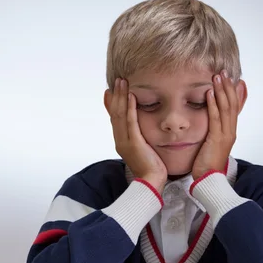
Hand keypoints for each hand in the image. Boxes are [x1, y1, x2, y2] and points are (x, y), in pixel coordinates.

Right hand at [109, 78, 167, 192]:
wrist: (151, 182)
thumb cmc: (151, 169)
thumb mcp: (143, 150)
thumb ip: (140, 140)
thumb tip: (141, 133)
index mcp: (121, 142)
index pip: (114, 119)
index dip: (112, 104)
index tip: (111, 91)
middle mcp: (119, 140)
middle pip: (114, 113)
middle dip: (116, 96)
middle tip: (118, 80)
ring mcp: (125, 141)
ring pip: (119, 114)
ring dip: (121, 96)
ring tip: (123, 82)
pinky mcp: (133, 142)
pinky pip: (130, 121)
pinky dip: (129, 107)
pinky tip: (131, 96)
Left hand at [191, 70, 239, 180]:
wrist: (209, 180)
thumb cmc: (207, 164)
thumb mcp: (212, 144)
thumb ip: (213, 132)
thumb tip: (211, 123)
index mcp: (230, 132)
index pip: (235, 108)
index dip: (234, 92)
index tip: (232, 79)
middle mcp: (231, 131)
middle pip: (232, 104)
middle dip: (228, 87)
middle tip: (223, 72)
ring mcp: (226, 135)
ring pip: (226, 108)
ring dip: (222, 91)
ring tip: (217, 77)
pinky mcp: (217, 139)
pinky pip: (216, 118)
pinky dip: (213, 104)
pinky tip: (209, 93)